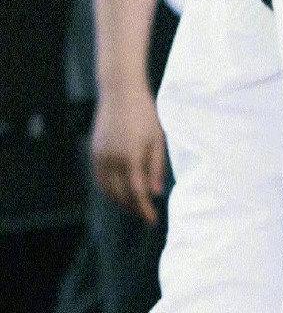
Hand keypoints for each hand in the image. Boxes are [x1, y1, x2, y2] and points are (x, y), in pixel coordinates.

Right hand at [91, 83, 166, 222]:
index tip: (153, 220)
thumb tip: (156, 193)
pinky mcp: (94, 152)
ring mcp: (100, 156)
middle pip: (121, 195)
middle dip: (134, 208)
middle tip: (146, 214)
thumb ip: (156, 167)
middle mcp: (112, 160)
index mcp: (131, 157)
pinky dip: (109, 189)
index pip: (137, 193)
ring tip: (134, 206)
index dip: (145, 209)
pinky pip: (99, 179)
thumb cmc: (145, 113)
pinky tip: (120, 192)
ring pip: (107, 189)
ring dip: (120, 202)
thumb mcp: (157, 139)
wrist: (120, 92)